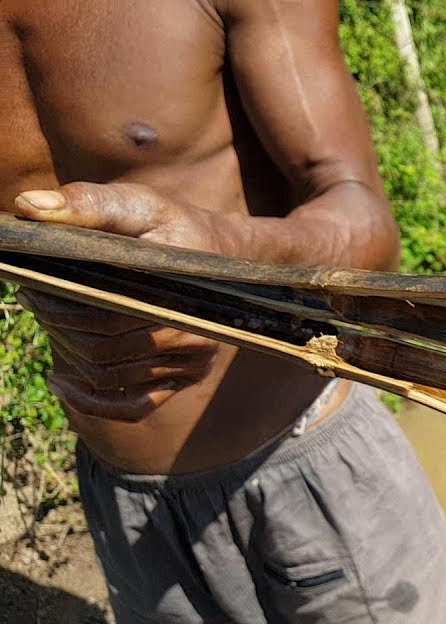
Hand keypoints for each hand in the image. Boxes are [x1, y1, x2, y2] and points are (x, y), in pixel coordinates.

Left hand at [13, 182, 223, 420]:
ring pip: (110, 377)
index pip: (106, 315)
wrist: (227, 258)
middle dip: (59, 329)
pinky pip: (134, 408)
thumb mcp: (137, 204)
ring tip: (51, 327)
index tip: (30, 288)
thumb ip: (87, 203)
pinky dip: (92, 403)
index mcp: (180, 294)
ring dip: (69, 356)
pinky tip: (62, 383)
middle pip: (103, 352)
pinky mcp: (186, 379)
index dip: (60, 307)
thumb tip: (28, 206)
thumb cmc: (175, 227)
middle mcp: (193, 335)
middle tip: (35, 302)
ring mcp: (193, 363)